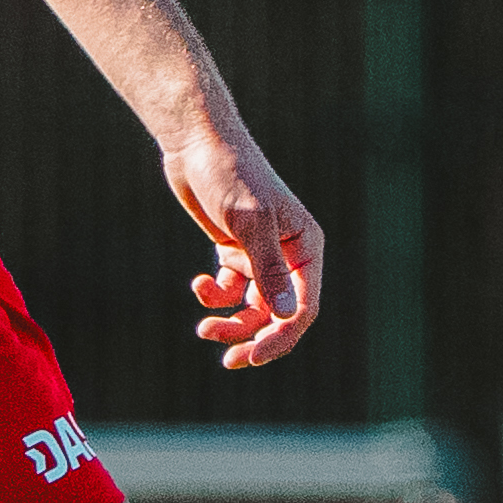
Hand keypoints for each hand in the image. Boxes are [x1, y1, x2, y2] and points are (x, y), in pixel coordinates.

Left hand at [167, 123, 325, 369]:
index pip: (303, 308)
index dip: (281, 336)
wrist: (196, 142)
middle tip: (230, 360)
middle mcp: (288, 256)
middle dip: (254, 338)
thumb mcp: (250, 223)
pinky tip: (199, 285)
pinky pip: (229, 291)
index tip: (252, 355)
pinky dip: (213, 296)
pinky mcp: (233, 252)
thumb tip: (289, 317)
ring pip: (252, 308)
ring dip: (230, 322)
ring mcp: (260, 255)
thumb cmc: (229, 173)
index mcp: (306, 248)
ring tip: (204, 327)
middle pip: (279, 315)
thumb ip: (269, 270)